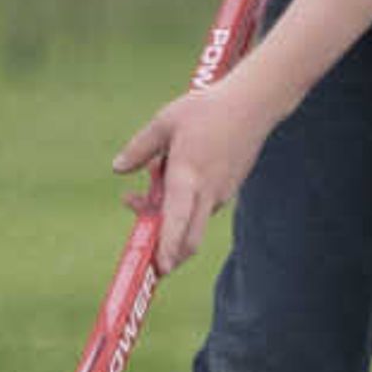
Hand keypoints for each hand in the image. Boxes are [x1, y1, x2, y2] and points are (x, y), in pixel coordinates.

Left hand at [112, 77, 278, 275]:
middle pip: (190, 239)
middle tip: (147, 259)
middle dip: (169, 254)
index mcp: (188, 175)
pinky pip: (202, 207)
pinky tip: (172, 175)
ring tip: (146, 183)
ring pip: (192, 221)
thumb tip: (118, 169)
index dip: (168, 246)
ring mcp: (221, 193)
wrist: (252, 105)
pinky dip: (184, 205)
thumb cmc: (206, 110)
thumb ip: (139, 148)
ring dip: (169, 221)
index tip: (159, 267)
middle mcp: (207, 191)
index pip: (177, 220)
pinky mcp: (228, 189)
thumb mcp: (164, 122)